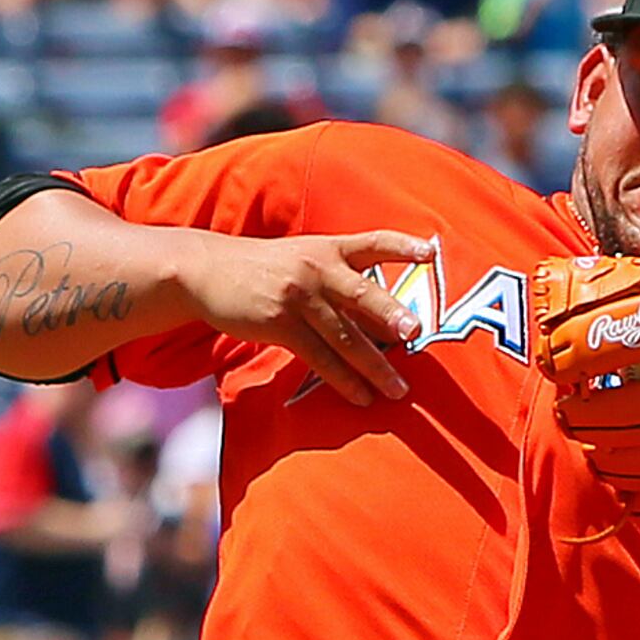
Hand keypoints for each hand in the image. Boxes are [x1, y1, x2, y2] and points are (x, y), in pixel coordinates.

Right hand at [174, 229, 433, 405]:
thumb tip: (380, 313)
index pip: (374, 243)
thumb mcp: (302, 258)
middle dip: (391, 315)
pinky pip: (319, 357)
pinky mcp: (280, 324)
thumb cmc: (263, 268)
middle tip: (416, 333)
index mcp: (329, 249)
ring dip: (374, 366)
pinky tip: (360, 395)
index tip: (430, 254)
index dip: (403, 247)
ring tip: (398, 387)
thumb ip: (339, 277)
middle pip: (363, 295)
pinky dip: (343, 380)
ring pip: (345, 336)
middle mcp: (318, 269)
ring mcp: (299, 297)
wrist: (209, 271)